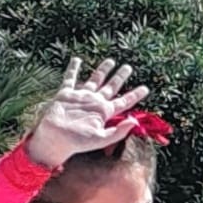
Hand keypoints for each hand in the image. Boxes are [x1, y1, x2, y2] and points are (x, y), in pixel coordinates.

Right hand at [26, 58, 150, 170]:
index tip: (145, 88)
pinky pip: (70, 78)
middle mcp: (95, 102)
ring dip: (103, 70)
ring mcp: (81, 97)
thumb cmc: (78, 142)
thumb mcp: (102, 139)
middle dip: (120, 77)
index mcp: (104, 112)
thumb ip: (119, 132)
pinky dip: (73, 68)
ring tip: (111, 61)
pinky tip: (77, 59)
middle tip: (128, 67)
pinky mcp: (66, 94)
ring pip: (95, 79)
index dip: (135, 95)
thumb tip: (134, 122)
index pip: (123, 101)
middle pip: (111, 87)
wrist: (56, 138)